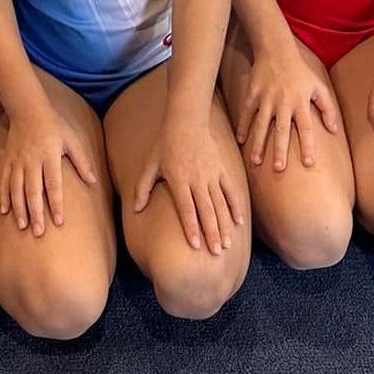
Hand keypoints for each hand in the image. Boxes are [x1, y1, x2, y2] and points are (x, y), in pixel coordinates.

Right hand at [0, 100, 97, 236]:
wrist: (27, 109)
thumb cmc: (54, 125)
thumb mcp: (72, 139)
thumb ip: (81, 161)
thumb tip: (93, 182)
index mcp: (50, 156)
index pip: (53, 184)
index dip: (56, 203)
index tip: (58, 221)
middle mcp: (32, 161)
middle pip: (33, 191)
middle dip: (36, 213)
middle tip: (38, 232)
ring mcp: (18, 162)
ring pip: (16, 189)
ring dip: (19, 209)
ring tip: (22, 226)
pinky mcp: (8, 161)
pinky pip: (4, 181)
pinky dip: (3, 197)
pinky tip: (4, 212)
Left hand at [134, 115, 244, 254]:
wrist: (186, 120)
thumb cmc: (165, 144)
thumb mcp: (150, 164)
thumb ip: (142, 187)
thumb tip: (136, 210)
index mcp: (178, 179)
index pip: (186, 208)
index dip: (191, 227)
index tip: (196, 245)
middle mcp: (196, 178)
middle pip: (205, 210)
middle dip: (211, 232)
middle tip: (216, 252)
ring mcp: (211, 174)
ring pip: (220, 203)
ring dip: (224, 224)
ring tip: (227, 244)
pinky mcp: (221, 169)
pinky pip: (230, 190)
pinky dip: (235, 206)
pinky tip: (238, 222)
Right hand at [235, 41, 340, 171]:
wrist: (276, 50)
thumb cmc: (300, 71)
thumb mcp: (319, 86)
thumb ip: (328, 108)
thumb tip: (334, 131)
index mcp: (300, 102)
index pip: (306, 128)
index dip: (308, 146)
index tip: (308, 163)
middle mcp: (283, 102)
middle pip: (282, 130)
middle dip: (280, 150)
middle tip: (278, 169)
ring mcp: (266, 98)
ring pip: (262, 125)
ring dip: (258, 144)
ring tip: (256, 162)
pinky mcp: (253, 94)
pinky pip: (247, 113)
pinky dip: (243, 126)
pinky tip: (241, 141)